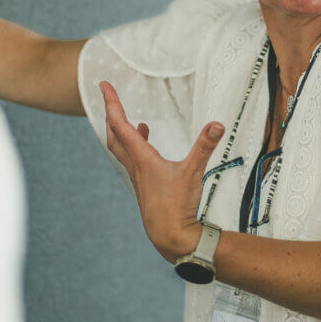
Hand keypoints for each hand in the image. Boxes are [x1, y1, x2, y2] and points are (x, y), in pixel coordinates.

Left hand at [100, 81, 224, 262]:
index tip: (103, 84)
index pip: (120, 124)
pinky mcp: (146, 187)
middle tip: (108, 95)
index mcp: (142, 158)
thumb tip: (217, 124)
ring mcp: (139, 178)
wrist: (169, 237)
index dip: (112, 103)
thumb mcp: (193, 172)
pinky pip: (135, 162)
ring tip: (129, 120)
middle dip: (111, 113)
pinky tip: (149, 149)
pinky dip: (137, 149)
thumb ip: (204, 147)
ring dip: (122, 132)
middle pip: (114, 135)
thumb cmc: (176, 206)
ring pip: (122, 150)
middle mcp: (136, 166)